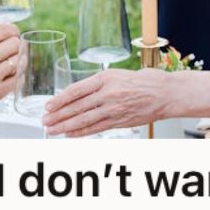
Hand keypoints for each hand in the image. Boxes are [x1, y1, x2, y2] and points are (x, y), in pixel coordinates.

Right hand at [0, 23, 19, 123]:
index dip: (13, 31)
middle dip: (14, 45)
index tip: (13, 34)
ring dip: (15, 61)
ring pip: (19, 60)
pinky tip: (8, 75)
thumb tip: (4, 34)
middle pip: (15, 43)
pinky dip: (15, 75)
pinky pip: (18, 78)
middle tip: (9, 51)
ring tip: (6, 64)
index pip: (6, 29)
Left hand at [42, 68, 171, 136]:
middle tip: (45, 121)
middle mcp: (107, 93)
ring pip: (83, 120)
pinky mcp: (119, 121)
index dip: (60, 100)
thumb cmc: (144, 81)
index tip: (48, 106)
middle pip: (76, 107)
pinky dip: (81, 133)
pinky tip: (71, 135)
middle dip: (58, 115)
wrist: (165, 92)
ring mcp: (113, 109)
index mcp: (105, 78)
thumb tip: (78, 92)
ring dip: (65, 126)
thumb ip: (99, 83)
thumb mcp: (117, 74)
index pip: (76, 90)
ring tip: (53, 130)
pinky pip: (96, 128)